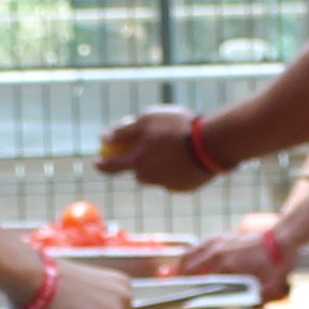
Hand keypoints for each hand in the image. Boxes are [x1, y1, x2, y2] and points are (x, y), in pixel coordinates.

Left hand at [99, 107, 224, 194]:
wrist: (211, 143)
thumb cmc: (178, 127)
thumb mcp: (147, 120)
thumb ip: (123, 131)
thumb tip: (103, 137)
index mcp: (138, 161)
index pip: (111, 167)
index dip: (102, 164)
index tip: (96, 161)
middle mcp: (150, 177)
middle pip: (137, 173)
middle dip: (138, 164)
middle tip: (146, 151)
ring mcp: (168, 185)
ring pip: (157, 177)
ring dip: (159, 167)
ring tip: (173, 149)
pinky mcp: (184, 188)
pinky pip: (175, 179)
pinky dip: (176, 170)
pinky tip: (187, 157)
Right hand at [167, 221, 286, 280]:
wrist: (282, 238)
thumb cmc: (276, 262)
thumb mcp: (268, 286)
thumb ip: (256, 299)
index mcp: (227, 266)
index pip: (198, 276)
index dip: (184, 283)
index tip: (172, 287)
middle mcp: (220, 253)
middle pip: (191, 262)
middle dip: (177, 271)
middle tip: (164, 279)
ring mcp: (222, 242)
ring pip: (195, 251)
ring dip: (183, 260)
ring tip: (173, 268)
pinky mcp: (226, 236)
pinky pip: (203, 244)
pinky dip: (194, 250)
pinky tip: (192, 254)